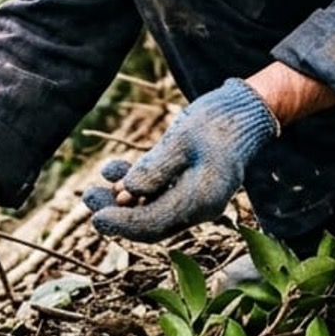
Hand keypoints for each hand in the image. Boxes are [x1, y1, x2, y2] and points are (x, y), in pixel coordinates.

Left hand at [83, 79, 277, 242]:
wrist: (246, 111)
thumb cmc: (218, 121)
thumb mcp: (182, 138)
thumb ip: (155, 167)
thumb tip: (127, 192)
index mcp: (202, 200)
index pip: (155, 224)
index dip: (123, 223)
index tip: (96, 217)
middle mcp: (199, 206)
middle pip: (151, 222)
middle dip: (117, 213)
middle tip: (88, 198)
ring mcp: (194, 197)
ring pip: (151, 209)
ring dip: (121, 200)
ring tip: (94, 188)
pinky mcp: (188, 184)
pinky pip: (157, 193)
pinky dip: (135, 185)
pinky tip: (112, 172)